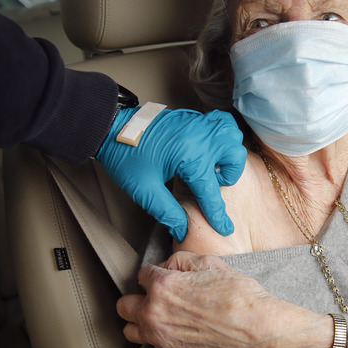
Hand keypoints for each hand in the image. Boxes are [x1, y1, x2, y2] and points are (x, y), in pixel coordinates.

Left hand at [96, 105, 247, 240]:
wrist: (112, 127)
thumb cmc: (126, 156)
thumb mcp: (145, 190)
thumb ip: (167, 212)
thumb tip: (183, 229)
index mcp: (189, 156)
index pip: (210, 191)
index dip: (218, 215)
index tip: (225, 228)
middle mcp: (200, 137)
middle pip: (235, 157)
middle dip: (229, 176)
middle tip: (211, 183)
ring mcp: (199, 124)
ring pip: (232, 136)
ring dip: (228, 154)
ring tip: (211, 165)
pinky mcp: (194, 117)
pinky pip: (222, 123)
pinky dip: (222, 136)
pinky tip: (209, 148)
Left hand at [116, 252, 330, 347]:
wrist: (255, 327)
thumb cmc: (237, 293)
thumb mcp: (209, 262)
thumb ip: (180, 260)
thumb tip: (167, 266)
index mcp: (162, 286)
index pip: (141, 275)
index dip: (156, 273)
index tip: (167, 276)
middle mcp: (155, 312)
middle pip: (125, 305)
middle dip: (138, 296)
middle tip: (155, 295)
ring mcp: (162, 335)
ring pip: (129, 329)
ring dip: (139, 319)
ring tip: (157, 314)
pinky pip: (149, 343)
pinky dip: (155, 335)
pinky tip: (172, 327)